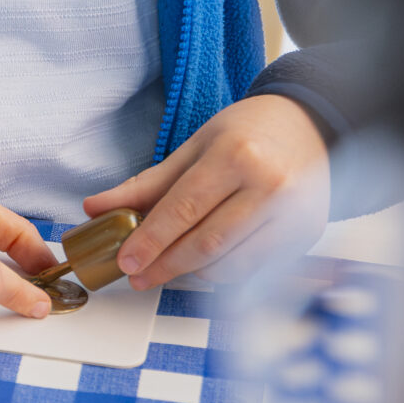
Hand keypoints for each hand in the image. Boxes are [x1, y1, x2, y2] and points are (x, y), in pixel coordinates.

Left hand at [84, 95, 328, 290]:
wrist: (308, 127)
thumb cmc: (245, 133)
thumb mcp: (193, 146)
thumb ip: (147, 183)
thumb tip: (95, 208)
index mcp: (236, 156)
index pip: (184, 208)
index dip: (151, 240)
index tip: (125, 261)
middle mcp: (270, 188)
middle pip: (207, 243)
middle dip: (165, 265)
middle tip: (136, 276)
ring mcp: (294, 215)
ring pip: (232, 264)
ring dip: (192, 274)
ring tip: (165, 269)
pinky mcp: (306, 236)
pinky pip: (255, 269)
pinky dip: (222, 273)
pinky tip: (200, 266)